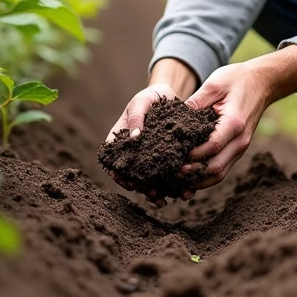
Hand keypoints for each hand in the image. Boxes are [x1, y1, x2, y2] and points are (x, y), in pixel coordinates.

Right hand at [103, 58, 198, 197]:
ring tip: (165, 199)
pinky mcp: (165, 160)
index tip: (127, 182)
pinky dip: (174, 185)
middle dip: (141, 187)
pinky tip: (182, 192)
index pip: (113, 162)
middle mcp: (133, 154)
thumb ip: (136, 117)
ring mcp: (148, 159)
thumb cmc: (149, 98)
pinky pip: (167, 175)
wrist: (169, 96)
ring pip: (149, 179)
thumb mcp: (140, 102)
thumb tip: (134, 138)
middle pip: (132, 176)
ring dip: (156, 191)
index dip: (118, 174)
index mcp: (120, 142)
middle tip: (151, 193)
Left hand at [182, 46, 296, 195]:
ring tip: (177, 182)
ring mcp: (241, 147)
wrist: (263, 82)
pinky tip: (189, 180)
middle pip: (216, 167)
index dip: (193, 155)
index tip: (174, 157)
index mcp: (235, 123)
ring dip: (199, 181)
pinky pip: (222, 169)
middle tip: (170, 174)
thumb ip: (195, 102)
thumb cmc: (237, 80)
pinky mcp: (238, 149)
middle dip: (193, 174)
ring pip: (219, 174)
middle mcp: (241, 140)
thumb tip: (175, 119)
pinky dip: (206, 177)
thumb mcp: (214, 84)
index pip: (212, 146)